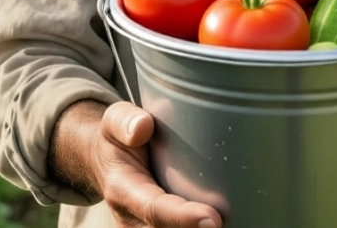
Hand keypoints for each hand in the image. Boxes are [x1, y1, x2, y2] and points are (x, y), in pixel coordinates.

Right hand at [92, 101, 223, 227]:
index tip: (213, 218)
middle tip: (230, 216)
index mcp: (122, 190)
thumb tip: (143, 126)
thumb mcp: (114, 119)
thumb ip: (124, 120)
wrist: (106, 162)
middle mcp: (131, 219)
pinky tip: (216, 217)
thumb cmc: (117, 140)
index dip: (183, 217)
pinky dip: (197, 226)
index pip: (154, 209)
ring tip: (227, 216)